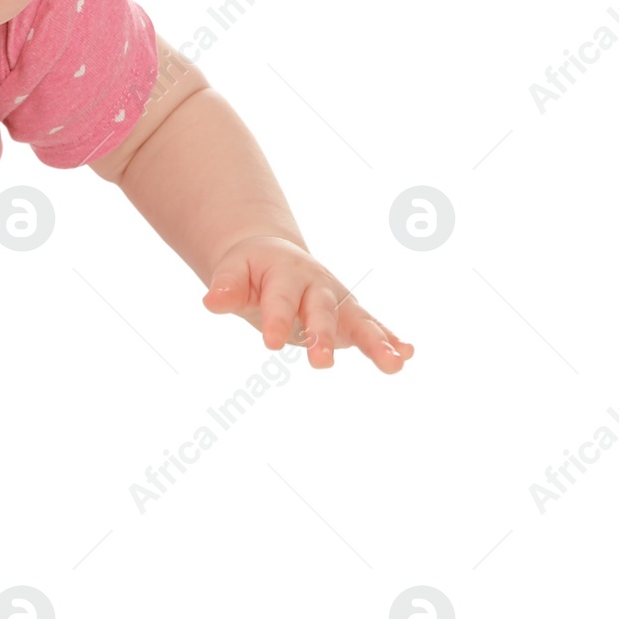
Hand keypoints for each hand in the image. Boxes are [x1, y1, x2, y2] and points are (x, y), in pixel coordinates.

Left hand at [201, 235, 415, 373]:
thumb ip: (226, 286)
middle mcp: (316, 285)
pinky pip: (372, 326)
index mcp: (285, 273)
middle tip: (322, 363)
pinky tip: (406, 354)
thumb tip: (211, 301)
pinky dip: (390, 339)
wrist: (273, 255)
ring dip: (375, 342)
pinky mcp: (349, 315)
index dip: (276, 320)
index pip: (279, 300)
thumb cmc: (250, 268)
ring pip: (357, 320)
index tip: (271, 343)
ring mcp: (337, 300)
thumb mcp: (233, 271)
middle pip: (321, 311)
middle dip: (323, 335)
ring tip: (394, 364)